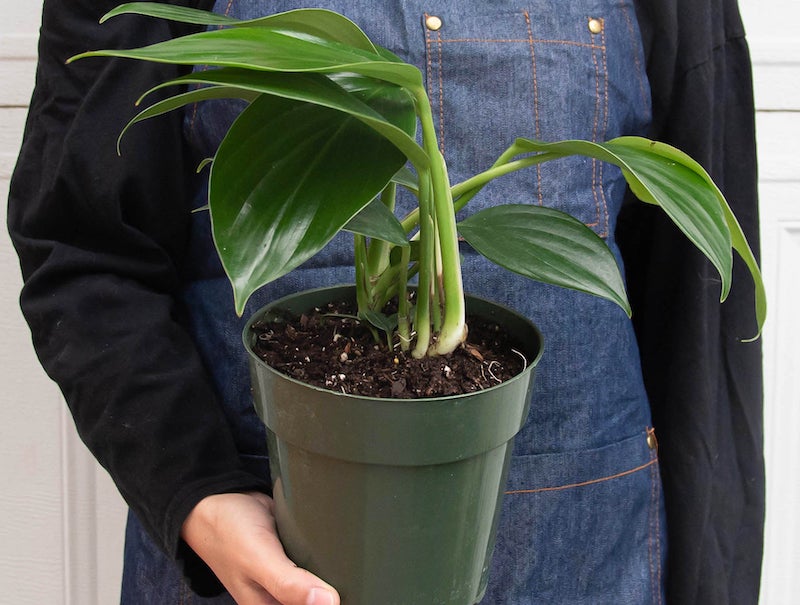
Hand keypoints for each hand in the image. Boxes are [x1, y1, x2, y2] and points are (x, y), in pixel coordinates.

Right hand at [181, 492, 339, 604]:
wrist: (217, 500)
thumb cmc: (229, 533)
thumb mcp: (258, 560)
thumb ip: (289, 584)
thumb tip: (328, 603)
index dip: (326, 602)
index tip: (343, 590)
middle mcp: (279, 596)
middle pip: (316, 598)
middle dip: (330, 587)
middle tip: (344, 571)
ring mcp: (287, 575)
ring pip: (319, 581)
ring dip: (331, 572)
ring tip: (343, 559)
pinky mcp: (293, 555)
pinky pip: (315, 561)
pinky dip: (325, 555)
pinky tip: (333, 547)